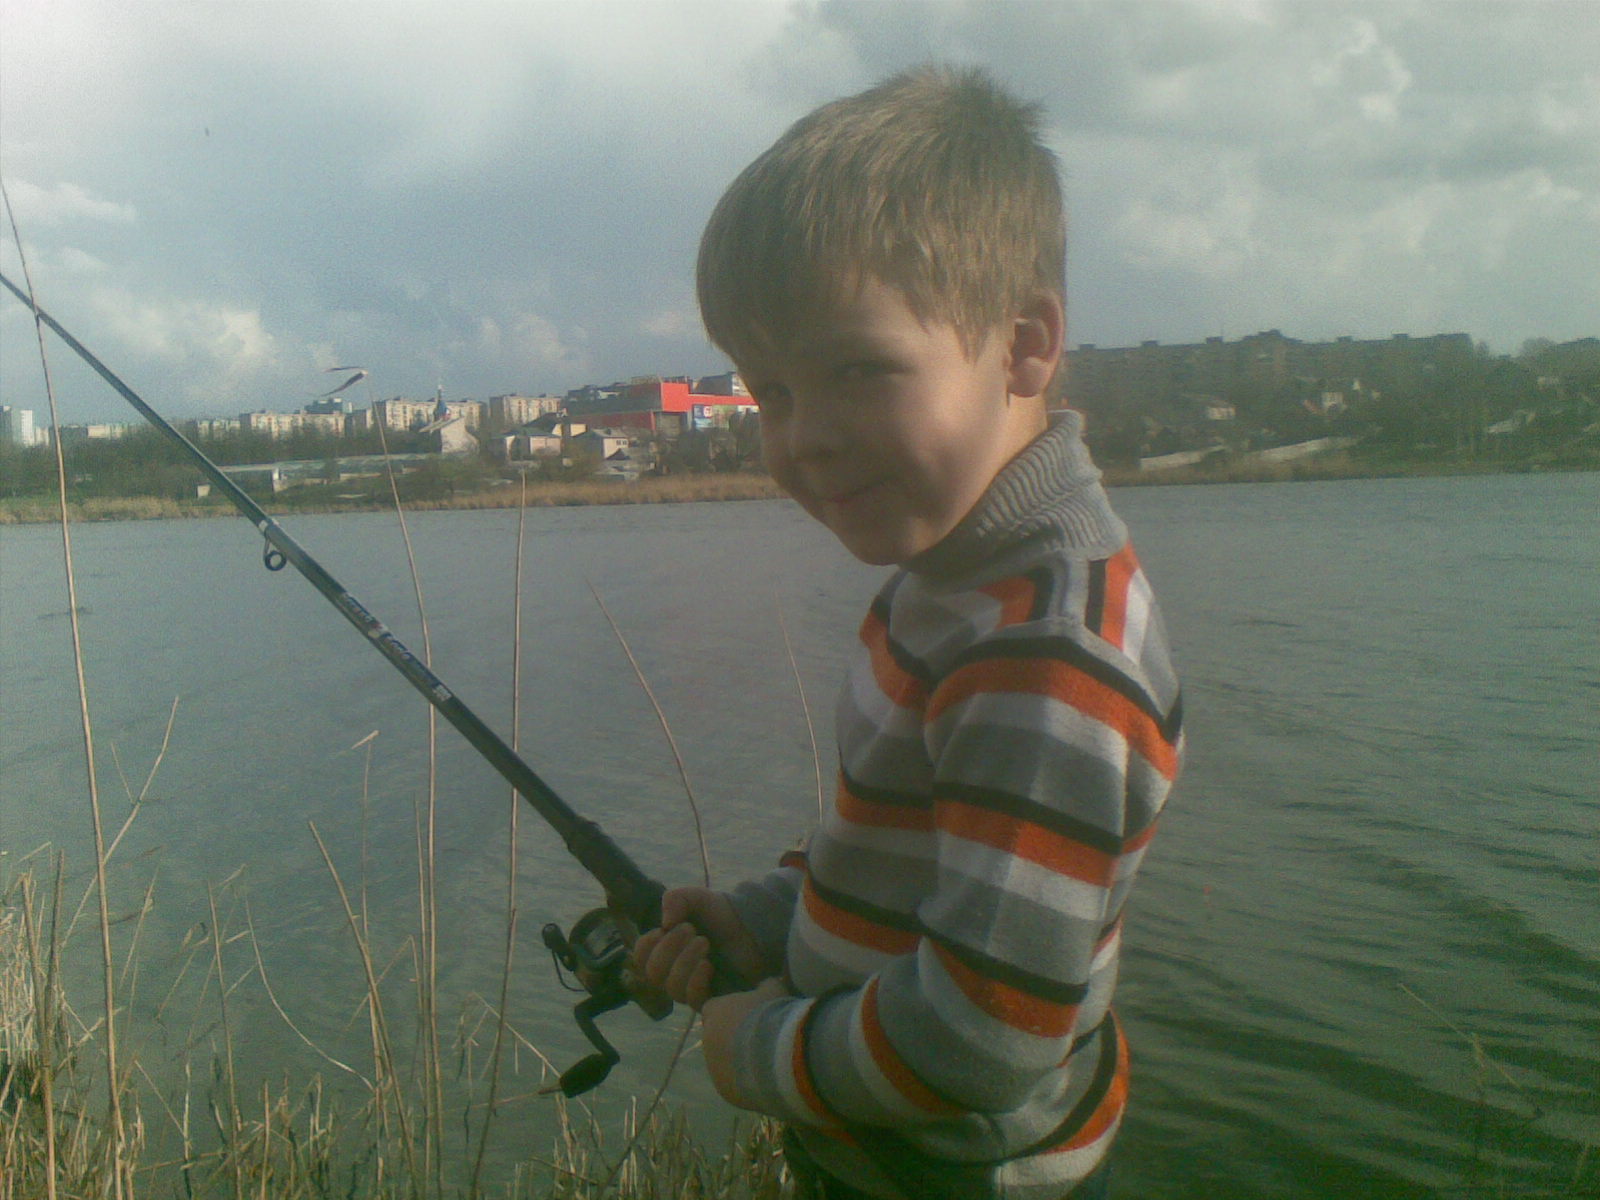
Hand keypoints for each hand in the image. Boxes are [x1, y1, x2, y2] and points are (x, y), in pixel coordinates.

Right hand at [632, 887, 767, 1009]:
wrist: (753, 928)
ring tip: (705, 943)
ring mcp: (692, 986)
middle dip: (669, 949)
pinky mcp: (711, 998)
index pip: (640, 958)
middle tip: (691, 930)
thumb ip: (676, 899)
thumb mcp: (697, 898)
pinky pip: (692, 1000)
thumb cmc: (721, 915)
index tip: (662, 929)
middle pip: (652, 973)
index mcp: (666, 948)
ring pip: (671, 987)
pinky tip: (708, 965)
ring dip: (684, 962)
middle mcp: (674, 970)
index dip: (646, 946)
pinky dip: (695, 981)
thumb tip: (664, 924)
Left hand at [701, 976, 789, 1106]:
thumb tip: (767, 984)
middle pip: (717, 1038)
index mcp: (714, 1012)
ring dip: (740, 1062)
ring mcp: (714, 1069)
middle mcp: (707, 1040)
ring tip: (768, 1062)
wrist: (780, 1055)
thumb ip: (766, 985)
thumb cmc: (773, 1015)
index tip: (750, 1015)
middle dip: (735, 1038)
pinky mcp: (725, 1091)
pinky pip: (734, 1085)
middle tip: (761, 1039)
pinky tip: (768, 1079)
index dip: (732, 1012)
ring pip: (724, 1063)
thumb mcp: (774, 990)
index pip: (713, 1009)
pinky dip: (747, 1082)